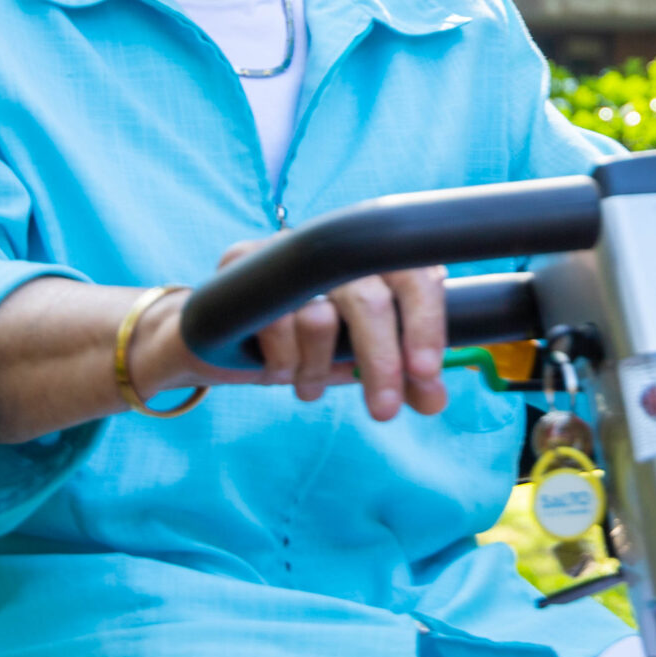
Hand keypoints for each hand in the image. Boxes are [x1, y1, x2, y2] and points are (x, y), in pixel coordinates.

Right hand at [143, 242, 450, 420]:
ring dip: (318, 368)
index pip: (416, 275)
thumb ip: (402, 377)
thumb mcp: (357, 360)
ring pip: (320, 319)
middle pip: (371, 299)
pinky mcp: (243, 261)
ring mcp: (288, 248)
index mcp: (374, 259)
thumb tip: (434, 399)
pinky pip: (275, 324)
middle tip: (382, 411)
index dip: (426, 323)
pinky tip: (280, 370)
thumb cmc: (305, 340)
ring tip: (309, 384)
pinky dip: (283, 362)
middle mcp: (336, 245)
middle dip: (381, 362)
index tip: (425, 373)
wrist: (222, 332)